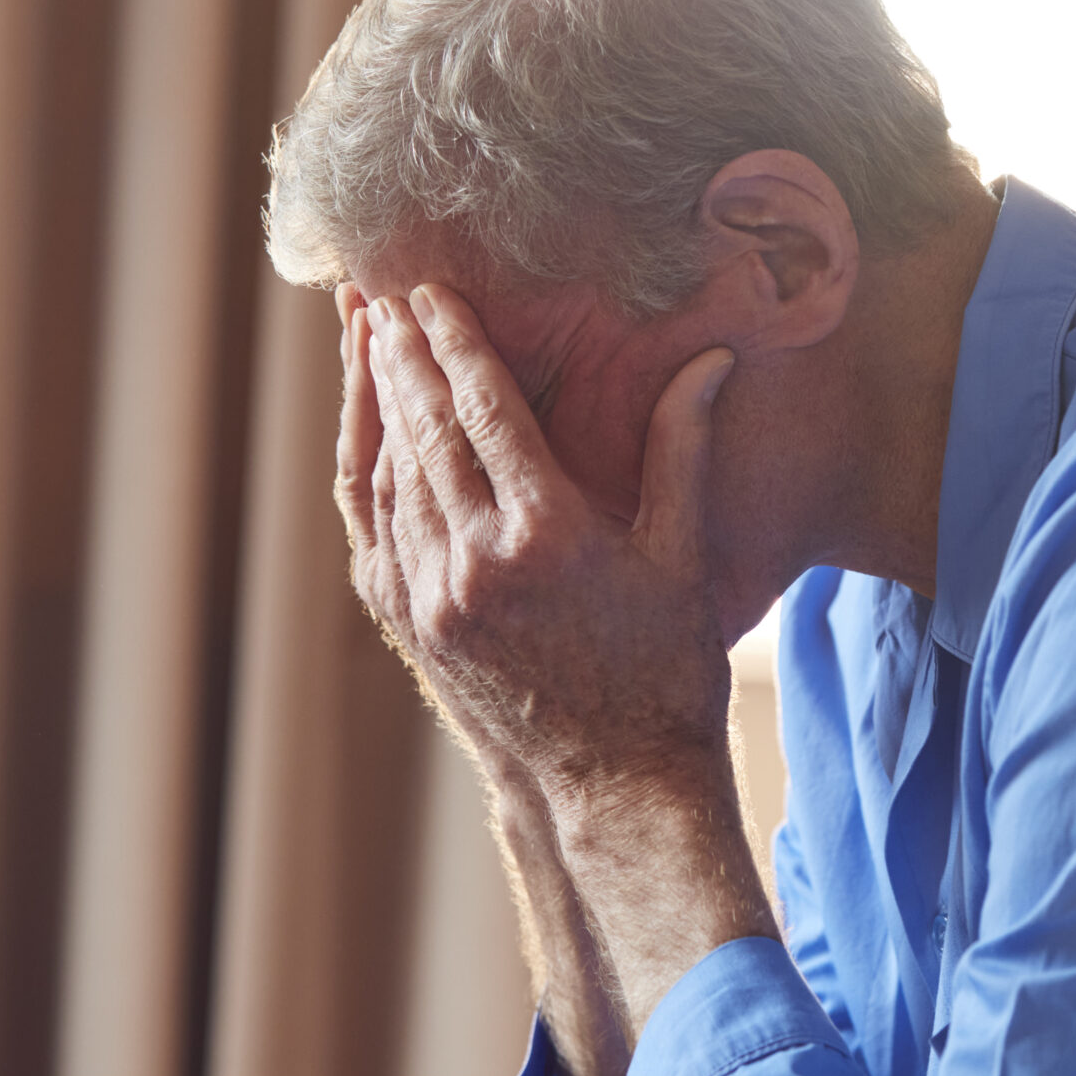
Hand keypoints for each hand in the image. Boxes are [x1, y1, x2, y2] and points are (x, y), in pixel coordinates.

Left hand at [335, 283, 735, 804]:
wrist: (614, 786)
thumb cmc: (668, 673)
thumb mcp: (684, 557)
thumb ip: (683, 449)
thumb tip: (712, 359)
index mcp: (546, 536)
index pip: (484, 410)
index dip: (456, 342)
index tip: (433, 290)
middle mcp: (474, 563)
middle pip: (420, 430)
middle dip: (400, 354)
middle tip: (382, 290)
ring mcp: (431, 598)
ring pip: (383, 475)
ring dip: (372, 401)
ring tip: (365, 340)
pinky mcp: (410, 627)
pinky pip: (371, 529)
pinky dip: (363, 470)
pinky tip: (365, 430)